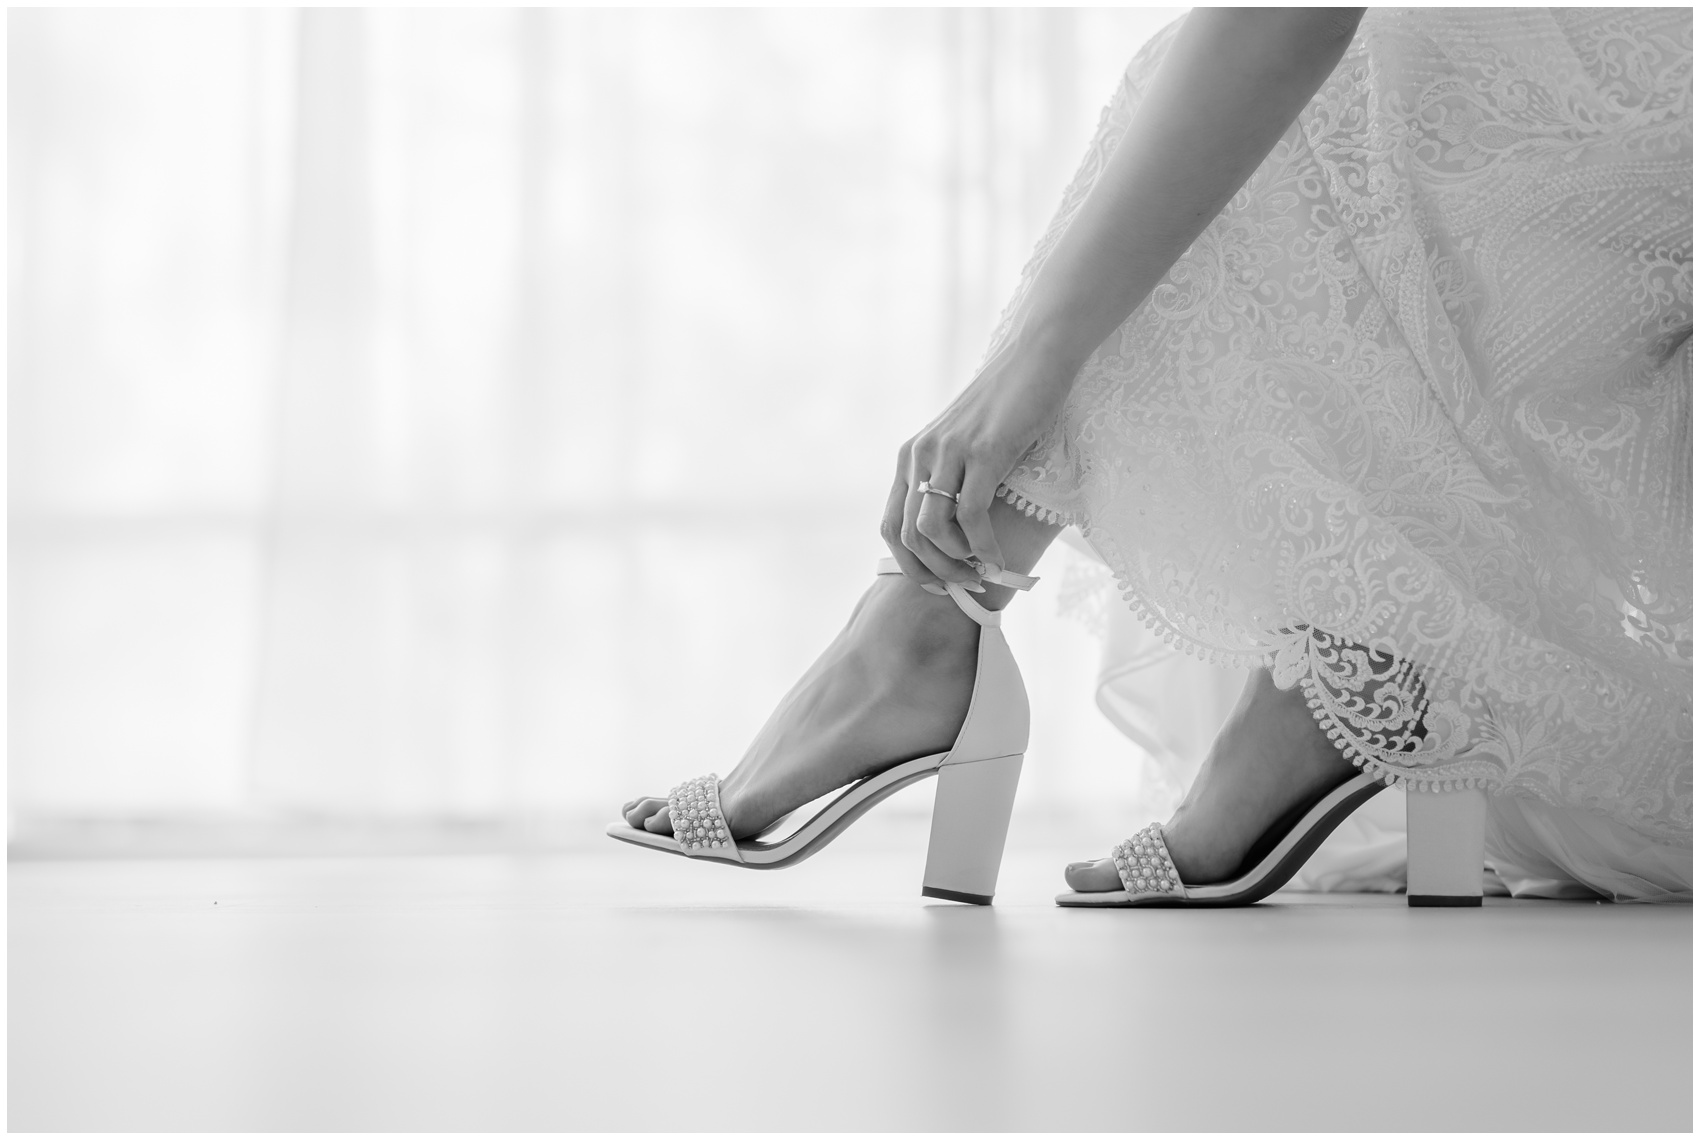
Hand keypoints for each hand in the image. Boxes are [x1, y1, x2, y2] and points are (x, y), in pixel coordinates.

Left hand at [879, 341, 1075, 591]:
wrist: (1036, 357)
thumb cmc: (1009, 406)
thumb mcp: (967, 444)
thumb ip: (953, 479)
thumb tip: (958, 533)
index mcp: (910, 456)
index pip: (889, 526)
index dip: (908, 563)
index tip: (937, 583)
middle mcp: (920, 454)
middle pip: (907, 534)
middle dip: (934, 571)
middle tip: (964, 585)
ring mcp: (949, 452)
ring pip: (932, 529)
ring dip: (955, 563)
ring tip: (981, 573)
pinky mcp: (983, 452)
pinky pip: (971, 515)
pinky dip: (983, 547)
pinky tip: (999, 560)